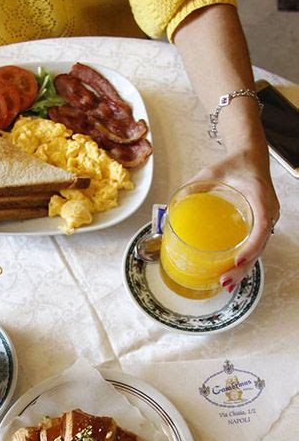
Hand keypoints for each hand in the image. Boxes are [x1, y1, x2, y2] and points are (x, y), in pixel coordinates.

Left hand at [189, 150, 279, 291]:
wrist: (251, 156)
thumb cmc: (234, 164)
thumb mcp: (210, 172)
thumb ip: (192, 187)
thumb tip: (172, 208)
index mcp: (260, 197)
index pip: (260, 227)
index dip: (250, 247)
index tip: (236, 261)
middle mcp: (268, 211)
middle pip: (259, 246)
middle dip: (242, 267)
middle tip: (224, 281)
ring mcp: (267, 218)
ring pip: (259, 250)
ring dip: (244, 269)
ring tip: (226, 284)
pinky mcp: (262, 223)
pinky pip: (256, 245)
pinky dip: (246, 260)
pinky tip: (232, 273)